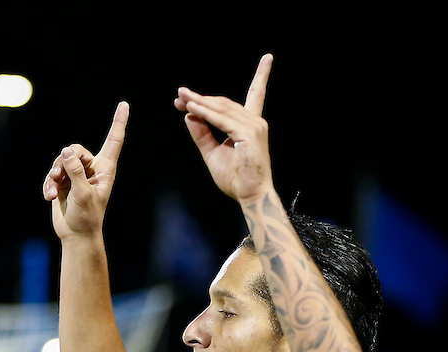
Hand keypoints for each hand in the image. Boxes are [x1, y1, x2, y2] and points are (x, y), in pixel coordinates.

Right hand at [42, 101, 128, 238]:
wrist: (76, 234)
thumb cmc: (87, 217)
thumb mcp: (83, 194)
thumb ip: (76, 171)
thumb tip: (66, 151)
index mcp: (105, 169)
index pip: (114, 140)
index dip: (118, 122)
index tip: (124, 104)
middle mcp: (92, 168)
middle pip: (75, 149)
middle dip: (65, 162)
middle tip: (60, 178)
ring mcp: (77, 175)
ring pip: (61, 160)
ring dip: (54, 175)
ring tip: (55, 191)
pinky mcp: (64, 182)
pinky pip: (52, 173)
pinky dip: (49, 184)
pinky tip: (49, 197)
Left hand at [174, 54, 272, 204]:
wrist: (250, 196)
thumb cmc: (236, 179)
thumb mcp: (213, 153)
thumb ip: (202, 134)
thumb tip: (189, 116)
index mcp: (250, 125)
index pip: (257, 94)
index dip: (263, 74)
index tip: (268, 58)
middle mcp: (255, 122)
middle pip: (224, 102)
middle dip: (201, 99)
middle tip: (180, 97)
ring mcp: (253, 127)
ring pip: (221, 109)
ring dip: (199, 103)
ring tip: (181, 99)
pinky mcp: (248, 134)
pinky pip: (221, 120)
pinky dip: (205, 114)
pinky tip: (191, 109)